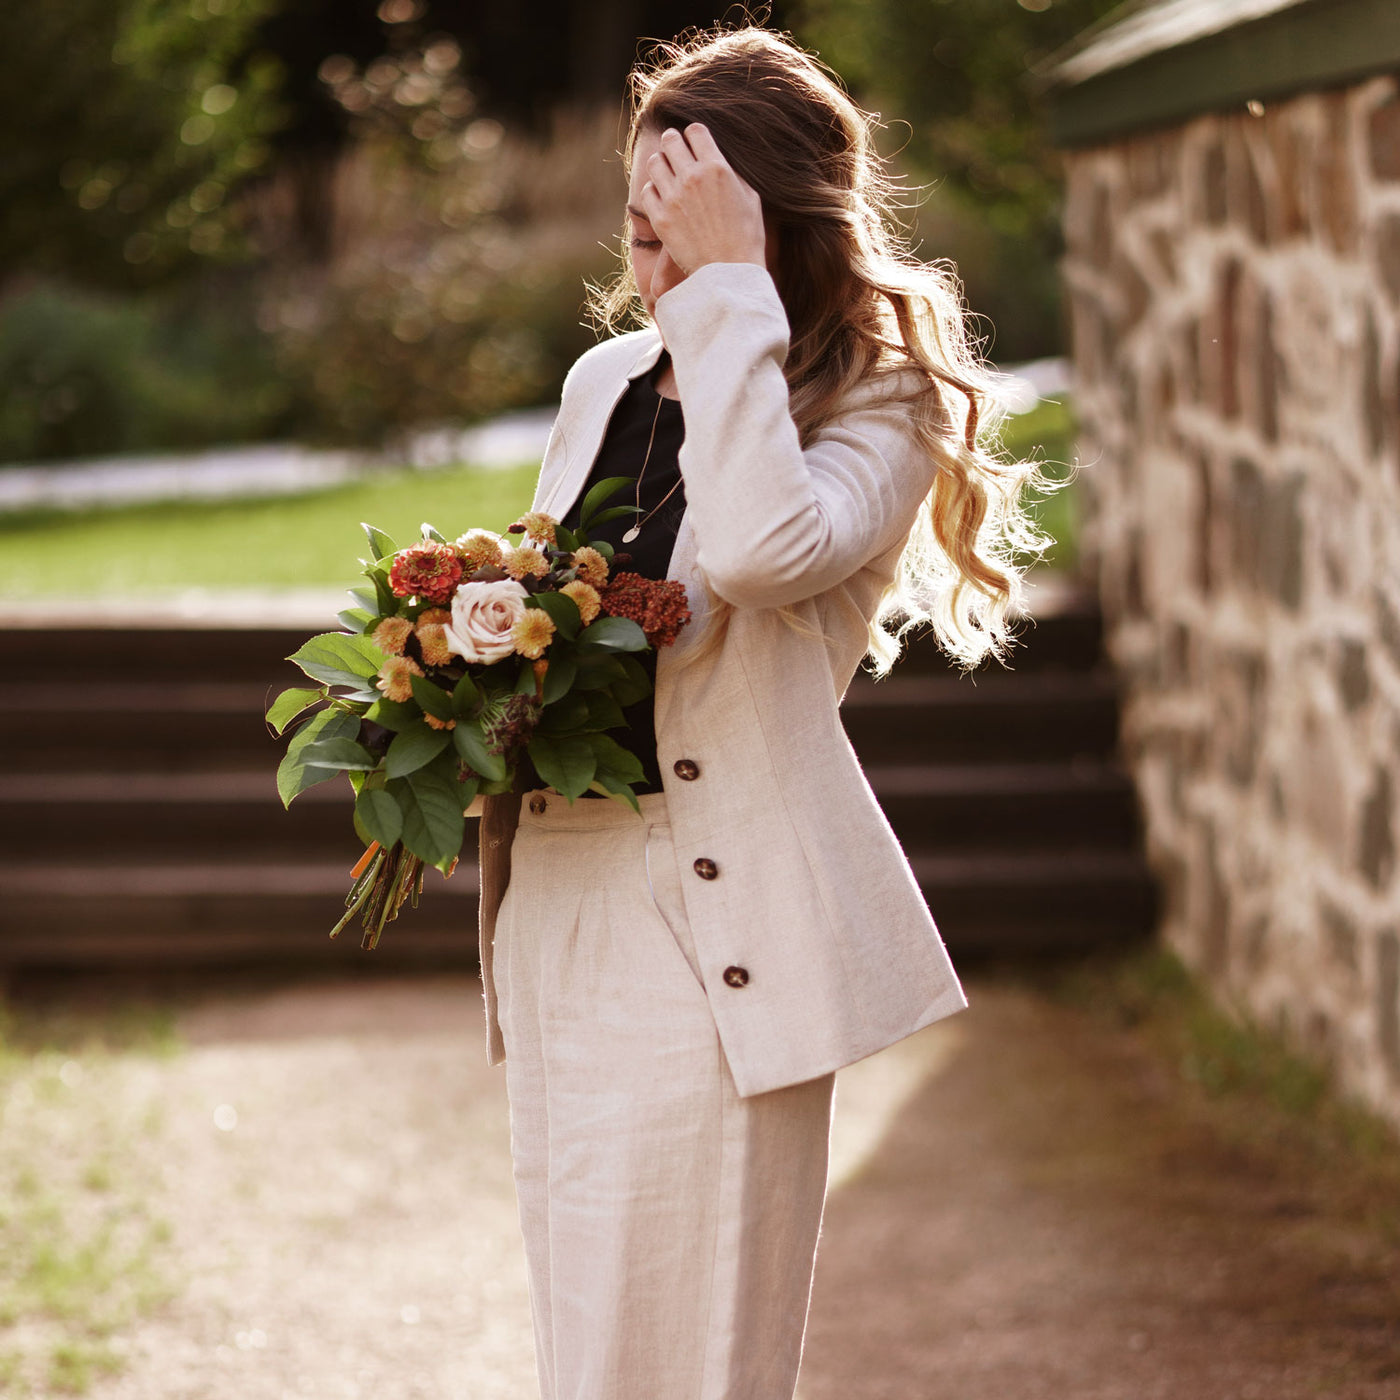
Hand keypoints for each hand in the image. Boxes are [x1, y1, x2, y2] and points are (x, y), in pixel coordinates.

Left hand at [636, 124, 767, 274]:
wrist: (729, 274)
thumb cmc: (746, 237)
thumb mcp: (751, 197)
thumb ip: (731, 172)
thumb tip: (718, 157)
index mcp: (717, 167)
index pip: (695, 130)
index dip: (694, 135)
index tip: (694, 144)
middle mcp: (692, 177)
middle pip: (670, 140)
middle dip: (673, 144)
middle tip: (676, 153)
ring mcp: (673, 198)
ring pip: (655, 162)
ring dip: (661, 165)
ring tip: (669, 176)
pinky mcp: (660, 218)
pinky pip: (646, 191)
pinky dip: (653, 191)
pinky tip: (664, 199)